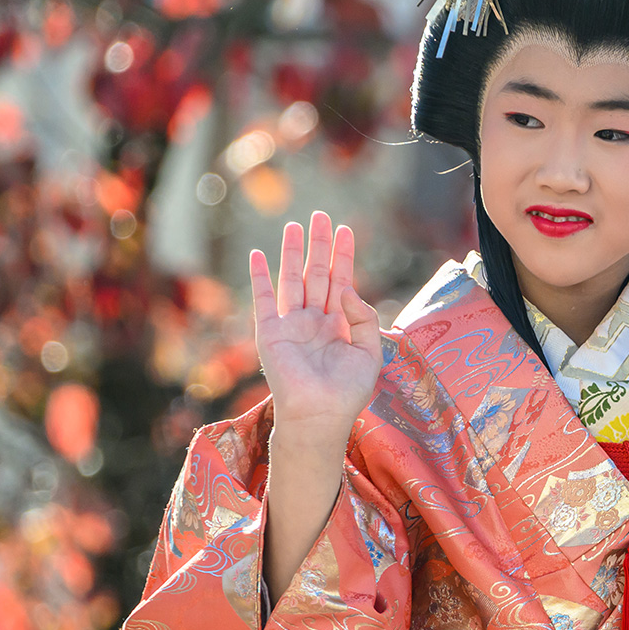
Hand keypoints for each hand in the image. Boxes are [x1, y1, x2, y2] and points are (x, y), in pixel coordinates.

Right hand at [250, 210, 381, 440]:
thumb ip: (362, 316)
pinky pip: (263, 298)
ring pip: (292, 278)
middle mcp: (315, 319)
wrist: (321, 414)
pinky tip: (259, 254)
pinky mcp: (271, 332)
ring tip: (294, 224)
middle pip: (317, 272)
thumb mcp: (369, 350)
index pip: (342, 280)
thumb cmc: (348, 390)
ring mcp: (292, 323)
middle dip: (319, 244)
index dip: (343, 255)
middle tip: (320, 215)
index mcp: (339, 323)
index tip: (345, 229)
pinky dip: (260, 276)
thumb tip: (346, 288)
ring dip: (292, 252)